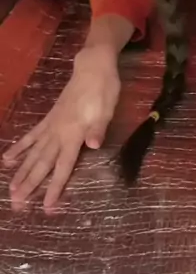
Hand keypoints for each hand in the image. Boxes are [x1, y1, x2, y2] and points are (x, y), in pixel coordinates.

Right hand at [3, 46, 120, 211]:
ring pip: (34, 152)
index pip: (64, 166)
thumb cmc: (104, 90)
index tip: (46, 206)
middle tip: (16, 203)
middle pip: (42, 163)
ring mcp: (51, 125)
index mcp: (74, 134)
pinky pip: (32, 136)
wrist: (93, 67)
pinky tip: (8, 158)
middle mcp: (59, 133)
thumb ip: (98, 129)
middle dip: (30, 184)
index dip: (55, 187)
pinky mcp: (49, 118)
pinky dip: (20, 147)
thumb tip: (94, 145)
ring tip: (10, 188)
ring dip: (22, 170)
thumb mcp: (107, 109)